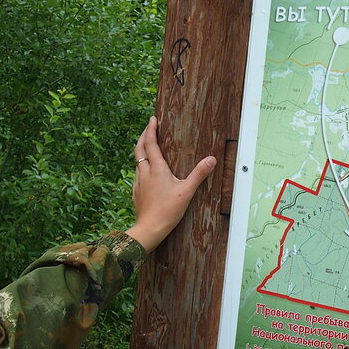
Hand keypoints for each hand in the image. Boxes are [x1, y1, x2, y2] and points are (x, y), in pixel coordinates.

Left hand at [125, 116, 216, 251]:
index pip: (150, 143)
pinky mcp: (136, 192)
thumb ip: (199, 174)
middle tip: (148, 128)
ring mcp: (139, 183)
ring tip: (148, 147)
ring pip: (137, 161)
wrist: (149, 229)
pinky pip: (137, 174)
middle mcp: (144, 172)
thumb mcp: (187, 191)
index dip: (151, 129)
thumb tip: (211, 159)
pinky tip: (146, 172)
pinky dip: (141, 166)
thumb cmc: (168, 210)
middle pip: (139, 148)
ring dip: (141, 151)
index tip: (153, 119)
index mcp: (156, 169)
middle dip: (143, 136)